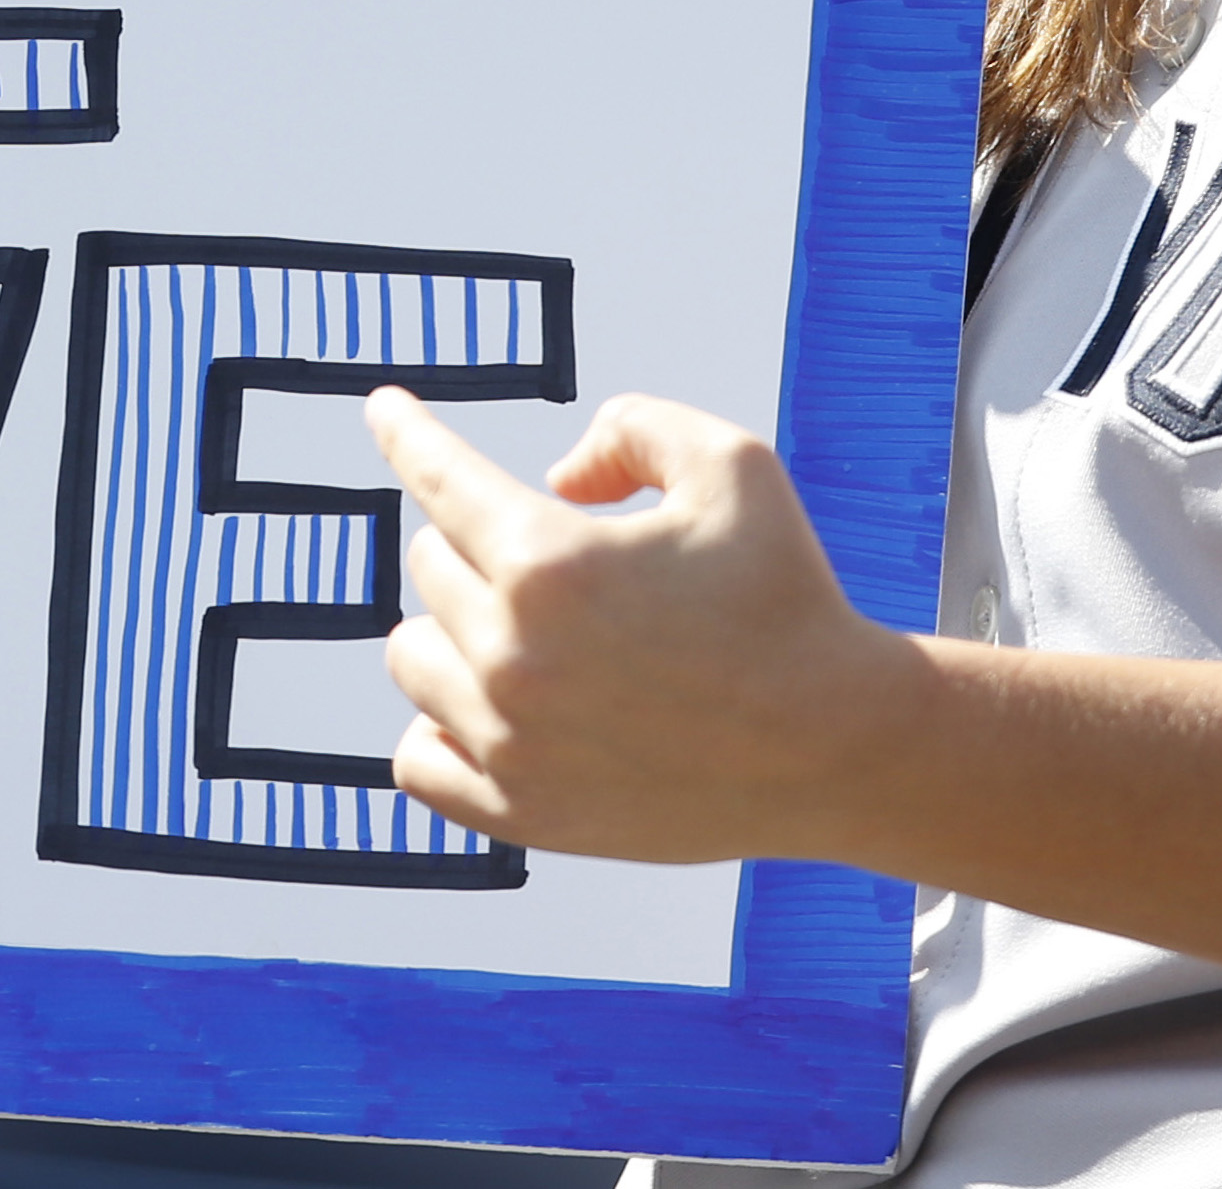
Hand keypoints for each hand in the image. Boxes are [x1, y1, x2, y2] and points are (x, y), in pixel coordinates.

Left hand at [368, 385, 908, 864]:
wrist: (837, 744)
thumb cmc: (787, 597)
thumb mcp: (730, 463)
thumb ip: (629, 429)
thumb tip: (558, 473)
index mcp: (548, 561)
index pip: (436, 477)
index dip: (404, 431)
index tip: (383, 410)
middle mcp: (511, 653)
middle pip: (431, 563)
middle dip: (480, 543)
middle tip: (554, 560)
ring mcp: (509, 741)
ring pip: (411, 655)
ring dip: (452, 630)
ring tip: (526, 634)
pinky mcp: (522, 811)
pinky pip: (416, 760)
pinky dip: (438, 725)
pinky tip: (485, 708)